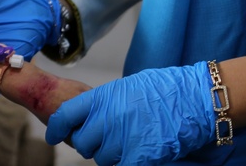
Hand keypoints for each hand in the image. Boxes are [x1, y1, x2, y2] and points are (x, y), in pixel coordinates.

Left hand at [46, 62, 215, 164]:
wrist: (193, 99)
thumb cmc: (164, 90)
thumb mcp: (126, 88)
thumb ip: (105, 104)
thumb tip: (90, 117)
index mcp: (101, 97)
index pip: (66, 115)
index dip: (56, 128)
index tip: (52, 135)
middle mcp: (107, 118)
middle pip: (83, 143)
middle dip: (91, 144)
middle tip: (105, 140)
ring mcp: (122, 139)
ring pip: (102, 159)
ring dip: (111, 156)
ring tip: (128, 143)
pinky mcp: (139, 157)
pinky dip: (125, 163)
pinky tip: (135, 157)